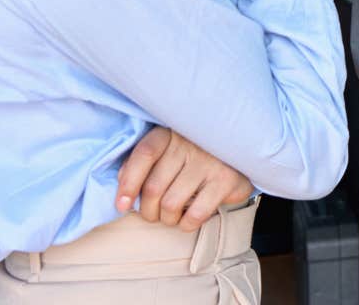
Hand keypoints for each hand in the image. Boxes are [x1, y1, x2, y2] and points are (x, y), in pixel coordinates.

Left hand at [116, 127, 253, 231]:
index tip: (122, 205)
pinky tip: (189, 218)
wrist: (239, 150)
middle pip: (153, 187)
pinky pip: (195, 214)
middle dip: (148, 211)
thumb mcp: (168, 149)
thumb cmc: (192, 155)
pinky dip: (186, 224)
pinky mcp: (226, 180)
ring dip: (167, 219)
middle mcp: (189, 144)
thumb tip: (120, 181)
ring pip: (171, 204)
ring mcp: (209, 161)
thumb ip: (144, 161)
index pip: (144, 154)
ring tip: (172, 215)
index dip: (128, 182)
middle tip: (154, 214)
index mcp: (171, 133)